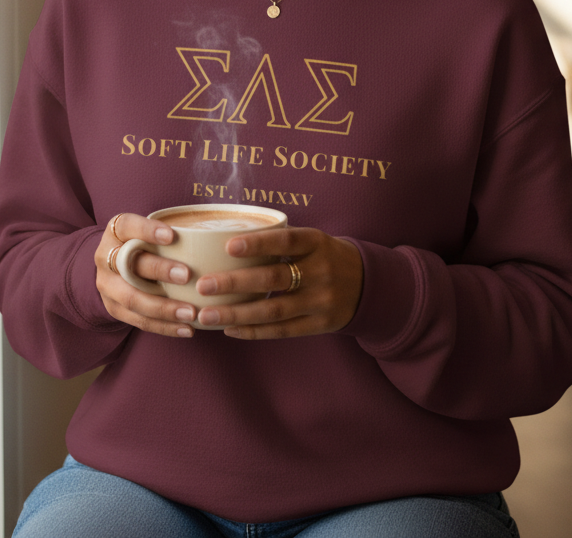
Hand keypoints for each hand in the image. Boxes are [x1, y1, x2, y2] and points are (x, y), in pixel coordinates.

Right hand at [94, 213, 197, 337]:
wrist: (113, 268)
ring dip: (164, 307)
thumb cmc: (143, 243)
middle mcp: (105, 256)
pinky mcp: (113, 308)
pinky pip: (138, 321)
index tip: (172, 236)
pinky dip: (164, 327)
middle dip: (159, 270)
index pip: (128, 226)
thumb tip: (216, 235)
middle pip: (130, 264)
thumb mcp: (148, 231)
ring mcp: (107, 285)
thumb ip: (171, 233)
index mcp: (116, 231)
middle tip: (187, 275)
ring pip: (133, 298)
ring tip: (191, 312)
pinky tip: (187, 329)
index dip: (147, 230)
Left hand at [193, 227, 363, 338]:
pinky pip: (282, 331)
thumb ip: (280, 241)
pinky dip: (254, 331)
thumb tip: (225, 239)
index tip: (228, 246)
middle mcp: (321, 271)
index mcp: (317, 243)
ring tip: (207, 315)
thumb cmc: (324, 256)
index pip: (286, 241)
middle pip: (274, 278)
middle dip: (235, 283)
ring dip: (236, 314)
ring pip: (274, 310)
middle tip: (203, 285)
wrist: (367, 285)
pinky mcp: (320, 325)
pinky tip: (230, 330)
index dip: (258, 243)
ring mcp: (321, 301)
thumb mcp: (312, 240)